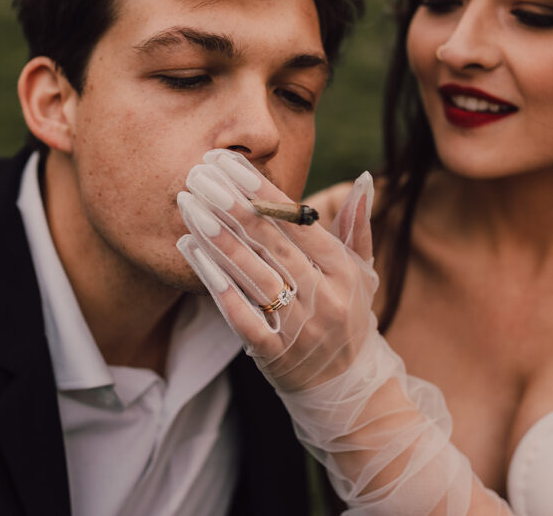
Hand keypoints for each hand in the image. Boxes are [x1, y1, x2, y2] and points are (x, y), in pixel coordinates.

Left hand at [176, 149, 507, 513]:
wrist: (347, 390)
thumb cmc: (348, 319)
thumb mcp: (362, 273)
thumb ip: (358, 226)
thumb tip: (364, 179)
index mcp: (343, 269)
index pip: (297, 220)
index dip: (262, 189)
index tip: (228, 163)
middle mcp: (323, 294)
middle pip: (270, 241)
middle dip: (231, 203)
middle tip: (198, 174)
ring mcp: (299, 325)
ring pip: (252, 272)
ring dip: (216, 237)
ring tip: (187, 205)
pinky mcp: (273, 352)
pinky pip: (239, 312)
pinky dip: (214, 281)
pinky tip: (189, 250)